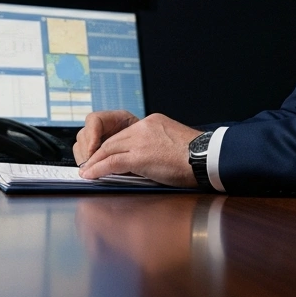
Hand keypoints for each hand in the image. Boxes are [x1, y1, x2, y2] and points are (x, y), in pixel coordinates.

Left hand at [78, 114, 201, 187]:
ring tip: (87, 172)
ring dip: (95, 162)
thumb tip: (142, 162)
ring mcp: (141, 140)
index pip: (124, 134)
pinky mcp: (140, 155)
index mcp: (152, 121)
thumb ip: (155, 146)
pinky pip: (112, 162)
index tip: (102, 156)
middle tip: (89, 165)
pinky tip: (90, 175)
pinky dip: (98, 169)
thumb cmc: (198, 157)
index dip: (110, 146)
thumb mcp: (172, 144)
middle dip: (98, 154)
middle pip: (113, 140)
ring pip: (109, 149)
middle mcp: (144, 126)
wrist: (209, 157)